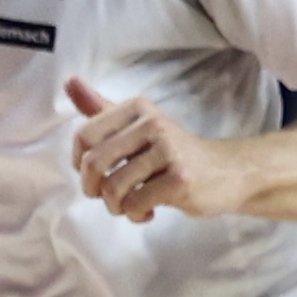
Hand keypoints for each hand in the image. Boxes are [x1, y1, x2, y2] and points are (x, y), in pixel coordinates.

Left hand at [67, 76, 248, 221]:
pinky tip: (147, 212)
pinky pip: (136, 204)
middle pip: (94, 163)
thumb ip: (102, 107)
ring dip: (115, 206)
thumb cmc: (174, 153)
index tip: (95, 175)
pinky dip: (135, 215)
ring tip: (129, 206)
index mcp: (137, 108)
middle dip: (93, 189)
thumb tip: (69, 81)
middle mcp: (152, 124)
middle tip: (104, 197)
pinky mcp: (179, 179)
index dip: (79, 163)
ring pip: (113, 188)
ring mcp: (168, 151)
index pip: (85, 135)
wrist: (226, 172)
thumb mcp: (137, 125)